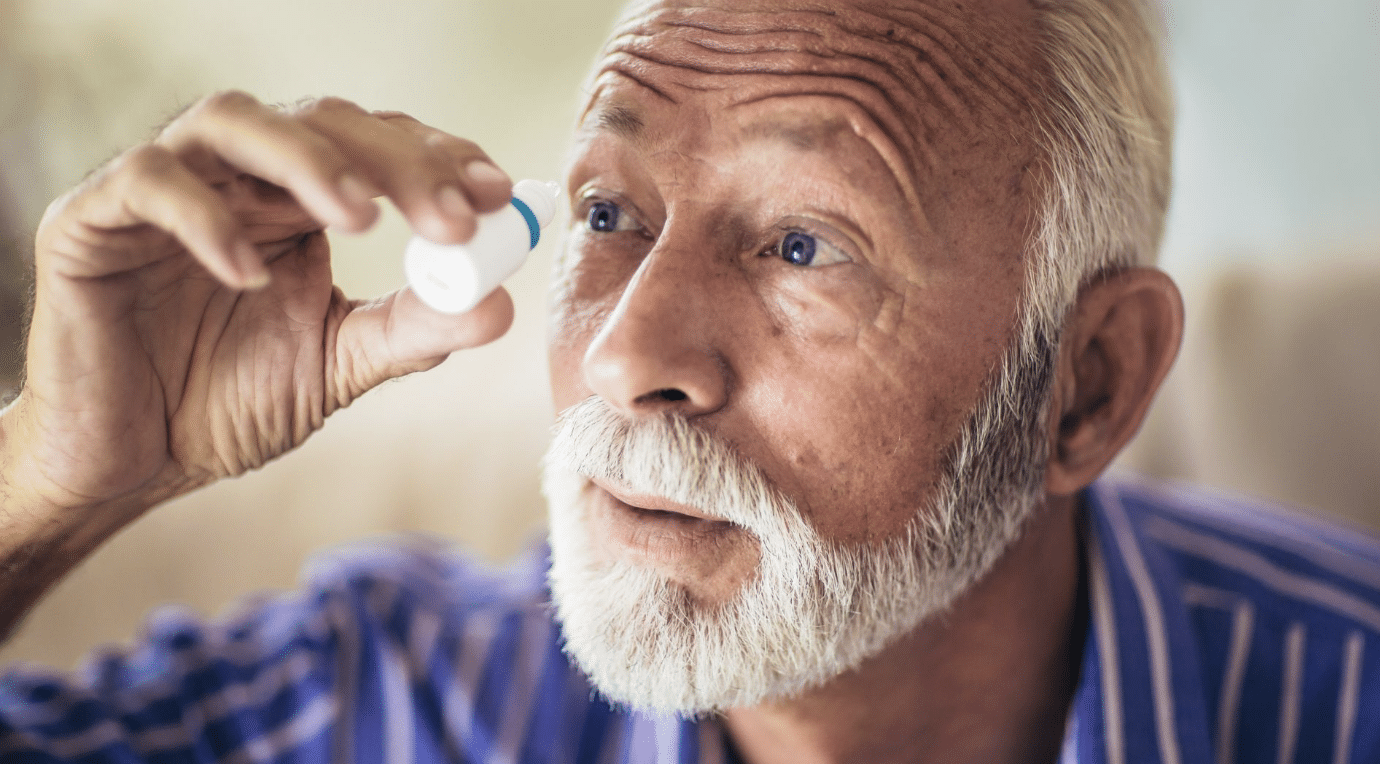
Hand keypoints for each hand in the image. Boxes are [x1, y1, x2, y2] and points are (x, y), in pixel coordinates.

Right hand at [5, 92, 515, 511]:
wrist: (129, 462)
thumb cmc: (224, 403)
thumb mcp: (337, 365)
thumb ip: (410, 331)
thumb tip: (499, 306)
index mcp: (298, 204)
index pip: (375, 147)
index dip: (437, 157)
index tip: (497, 194)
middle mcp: (237, 179)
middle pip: (322, 122)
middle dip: (396, 162)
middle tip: (452, 216)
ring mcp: (165, 190)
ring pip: (233, 120)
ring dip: (308, 160)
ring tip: (362, 218)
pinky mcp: (92, 218)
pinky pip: (148, 182)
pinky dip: (204, 217)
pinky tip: (251, 273)